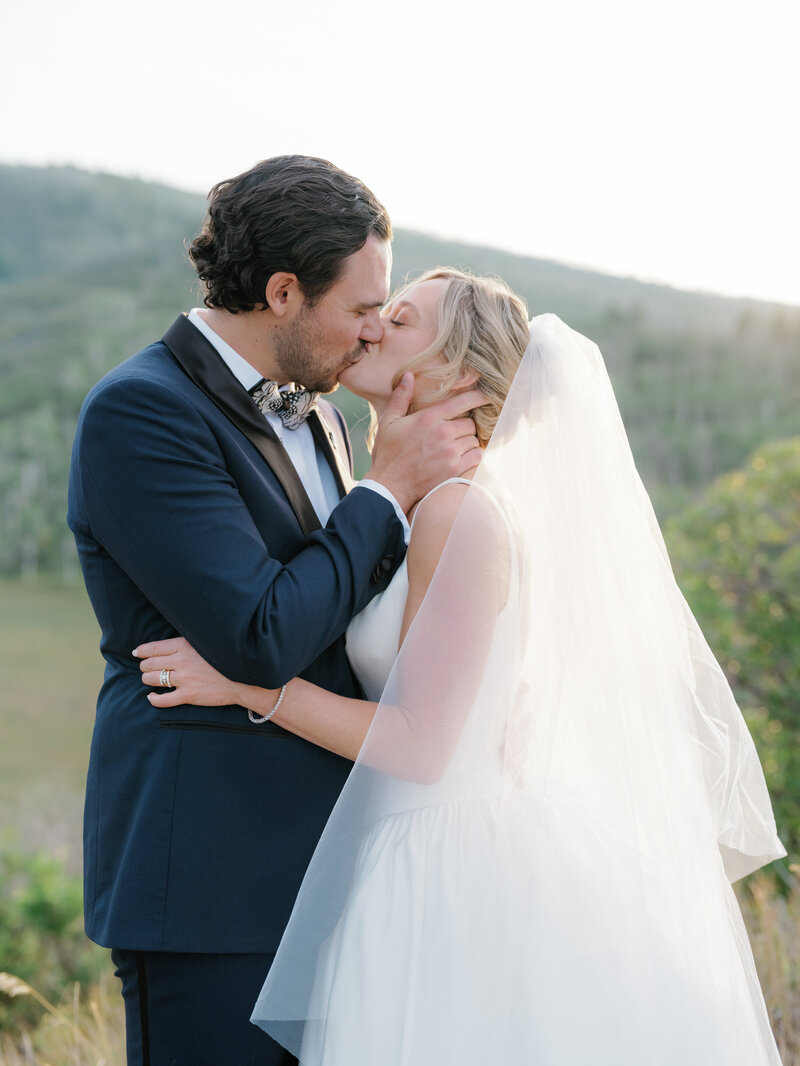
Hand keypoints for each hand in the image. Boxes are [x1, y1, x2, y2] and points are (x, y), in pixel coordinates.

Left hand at [134, 637, 257, 708]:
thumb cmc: (224, 658)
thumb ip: (186, 643)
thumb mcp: (205, 643)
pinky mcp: (188, 696)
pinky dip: (153, 699)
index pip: (154, 648)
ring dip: (147, 680)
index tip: (137, 653)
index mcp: (184, 646)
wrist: (244, 677)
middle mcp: (181, 662)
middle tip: (146, 667)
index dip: (142, 651)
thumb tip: (168, 645)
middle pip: (150, 664)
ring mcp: (184, 680)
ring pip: (153, 680)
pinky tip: (152, 697)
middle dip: (145, 666)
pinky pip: (163, 700)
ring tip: (149, 679)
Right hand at [365, 374, 486, 512]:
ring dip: (467, 442)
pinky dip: (473, 455)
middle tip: (454, 433)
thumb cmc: (387, 453)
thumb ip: (401, 397)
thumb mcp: (388, 421)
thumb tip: (409, 375)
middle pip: (470, 423)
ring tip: (454, 447)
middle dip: (465, 427)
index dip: (478, 397)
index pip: (463, 402)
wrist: (389, 486)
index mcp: (428, 418)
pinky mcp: (455, 470)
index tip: (486, 397)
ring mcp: (450, 452)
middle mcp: (442, 433)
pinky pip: (476, 456)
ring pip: (474, 440)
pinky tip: (461, 457)